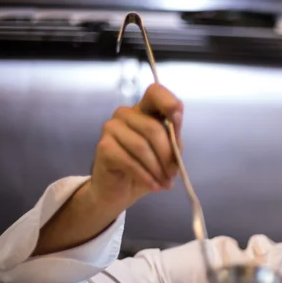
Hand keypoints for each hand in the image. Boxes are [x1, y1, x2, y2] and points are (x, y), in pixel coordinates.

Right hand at [89, 83, 183, 209]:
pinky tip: (153, 185)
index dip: (168, 103)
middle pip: (153, 128)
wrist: (119, 190)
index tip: (178, 121)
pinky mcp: (104, 147)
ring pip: (142, 146)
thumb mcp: (166, 153)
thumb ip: (173, 139)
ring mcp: (111, 128)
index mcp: (144, 110)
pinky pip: (130, 161)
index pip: (155, 92)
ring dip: (157, 169)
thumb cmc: (145, 168)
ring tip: (165, 183)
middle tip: (173, 174)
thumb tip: (177, 125)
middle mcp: (125, 114)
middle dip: (167, 155)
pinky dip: (145, 176)